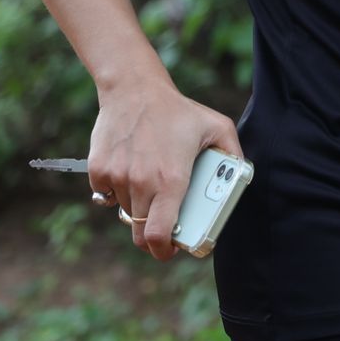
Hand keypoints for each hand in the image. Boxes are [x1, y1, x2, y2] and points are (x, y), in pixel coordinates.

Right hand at [87, 75, 241, 260]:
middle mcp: (141, 183)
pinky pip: (106, 195)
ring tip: (150, 185)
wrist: (133, 88)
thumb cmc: (177, 109)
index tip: (172, 249)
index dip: (164, 252)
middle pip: (140, 233)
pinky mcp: (99, 170)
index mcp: (171, 180)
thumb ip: (234, 155)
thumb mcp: (217, 127)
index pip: (159, 237)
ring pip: (126, 213)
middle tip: (163, 226)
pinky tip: (130, 171)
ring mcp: (117, 177)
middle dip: (153, 236)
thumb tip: (240, 177)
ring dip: (138, 209)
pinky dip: (117, 192)